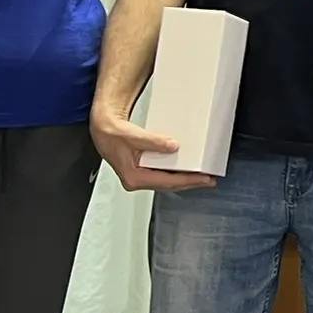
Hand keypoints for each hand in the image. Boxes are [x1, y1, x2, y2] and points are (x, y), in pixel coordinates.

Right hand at [90, 105, 216, 192]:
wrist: (102, 127)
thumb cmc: (112, 133)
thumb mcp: (134, 136)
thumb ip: (154, 142)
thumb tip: (173, 146)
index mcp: (134, 177)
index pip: (167, 182)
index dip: (188, 181)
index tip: (204, 178)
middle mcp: (137, 180)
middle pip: (170, 184)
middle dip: (191, 182)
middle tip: (210, 179)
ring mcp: (140, 176)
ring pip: (167, 180)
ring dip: (185, 178)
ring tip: (203, 175)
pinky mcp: (142, 170)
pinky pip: (164, 173)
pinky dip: (176, 171)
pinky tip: (186, 168)